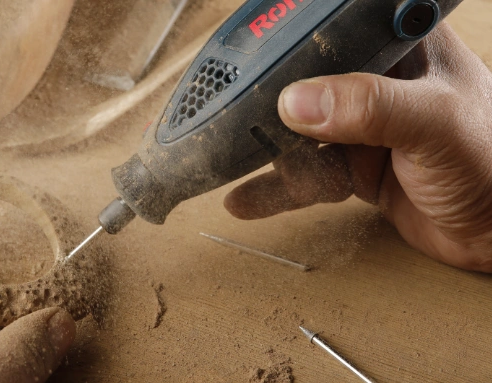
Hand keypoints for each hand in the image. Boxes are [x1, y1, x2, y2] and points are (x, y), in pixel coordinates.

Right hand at [224, 23, 491, 271]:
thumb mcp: (434, 123)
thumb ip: (370, 108)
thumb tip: (297, 102)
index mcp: (396, 45)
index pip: (328, 33)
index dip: (284, 47)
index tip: (245, 66)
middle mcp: (371, 81)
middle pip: (298, 85)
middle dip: (263, 110)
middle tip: (228, 126)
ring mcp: (357, 126)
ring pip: (293, 135)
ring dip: (265, 157)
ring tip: (228, 165)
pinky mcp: (350, 165)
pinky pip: (302, 174)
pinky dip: (272, 189)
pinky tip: (245, 198)